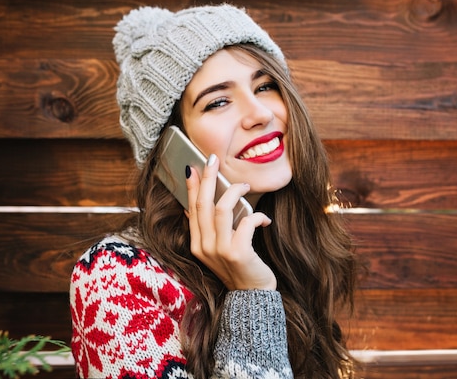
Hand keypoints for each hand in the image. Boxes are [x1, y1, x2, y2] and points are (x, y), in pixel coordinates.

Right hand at [185, 155, 276, 290]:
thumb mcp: (217, 250)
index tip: (194, 167)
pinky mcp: (238, 253)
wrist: (252, 297)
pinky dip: (257, 216)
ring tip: (245, 186)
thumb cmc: (239, 269)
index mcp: (197, 245)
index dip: (193, 186)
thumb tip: (198, 204)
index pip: (192, 208)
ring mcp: (220, 250)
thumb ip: (208, 230)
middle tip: (212, 159)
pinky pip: (246, 222)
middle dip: (208, 178)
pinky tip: (264, 219)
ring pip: (222, 208)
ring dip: (235, 192)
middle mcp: (204, 247)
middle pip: (203, 204)